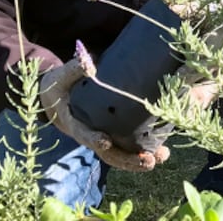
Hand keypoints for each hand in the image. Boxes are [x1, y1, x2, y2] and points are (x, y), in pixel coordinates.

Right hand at [38, 58, 170, 170]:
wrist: (59, 99)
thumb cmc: (61, 86)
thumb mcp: (62, 77)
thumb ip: (73, 70)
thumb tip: (88, 61)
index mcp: (76, 124)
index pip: (85, 134)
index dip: (94, 139)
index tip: (106, 142)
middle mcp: (92, 136)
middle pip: (109, 154)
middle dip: (128, 159)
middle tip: (149, 160)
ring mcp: (104, 138)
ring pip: (122, 155)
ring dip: (141, 159)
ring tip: (162, 156)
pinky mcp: (115, 134)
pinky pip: (130, 147)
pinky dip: (146, 150)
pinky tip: (163, 151)